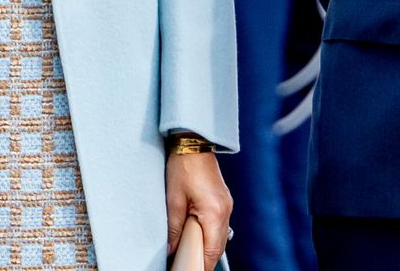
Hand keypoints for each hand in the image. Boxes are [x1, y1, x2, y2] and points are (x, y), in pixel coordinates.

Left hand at [165, 151, 231, 270]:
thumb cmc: (183, 167)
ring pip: (220, 237)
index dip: (200, 265)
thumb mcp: (174, 200)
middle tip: (186, 264)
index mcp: (214, 212)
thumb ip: (174, 228)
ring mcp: (227, 205)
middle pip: (218, 247)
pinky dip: (210, 235)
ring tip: (190, 253)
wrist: (193, 142)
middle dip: (204, 258)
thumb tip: (172, 250)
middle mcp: (225, 210)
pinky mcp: (224, 200)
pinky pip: (220, 226)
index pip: (212, 251)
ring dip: (207, 247)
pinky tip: (197, 236)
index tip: (188, 269)